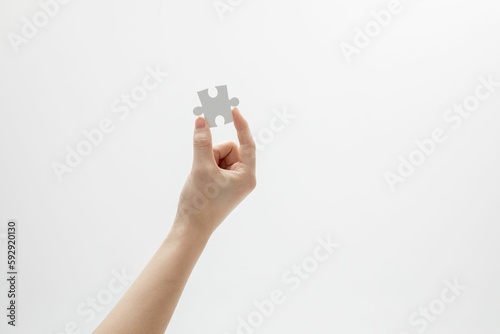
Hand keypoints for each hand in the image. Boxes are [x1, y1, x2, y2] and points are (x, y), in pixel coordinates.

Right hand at [175, 108, 256, 235]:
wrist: (191, 228)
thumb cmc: (200, 202)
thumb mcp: (200, 168)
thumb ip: (202, 142)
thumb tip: (202, 119)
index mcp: (247, 176)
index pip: (247, 143)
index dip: (240, 124)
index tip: (233, 109)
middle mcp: (244, 178)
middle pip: (230, 148)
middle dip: (213, 153)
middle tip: (204, 170)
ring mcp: (234, 182)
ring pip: (220, 155)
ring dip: (208, 160)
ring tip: (201, 179)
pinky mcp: (224, 184)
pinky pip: (215, 164)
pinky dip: (206, 167)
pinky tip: (201, 182)